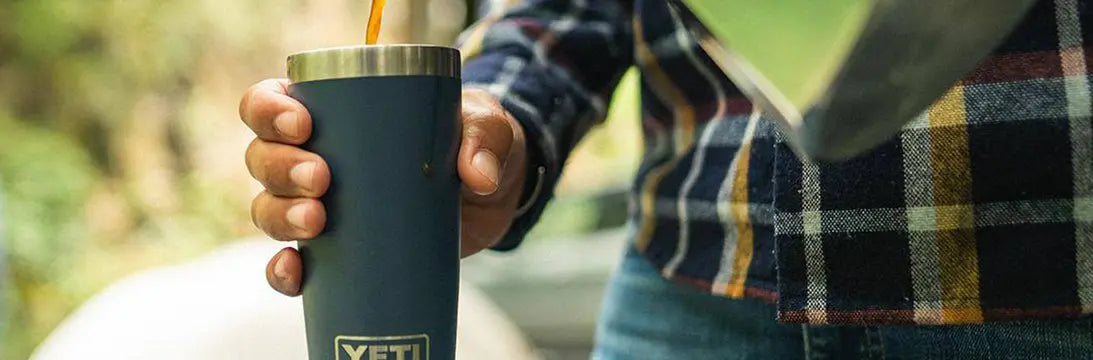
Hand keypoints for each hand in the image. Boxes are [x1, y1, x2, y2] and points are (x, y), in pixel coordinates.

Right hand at [240, 80, 527, 295]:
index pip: (272, 102)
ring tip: (317, 222)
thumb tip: (478, 176)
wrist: (493, 197)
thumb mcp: (486, 127)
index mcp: (331, 110)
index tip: (302, 125)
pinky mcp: (338, 251)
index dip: (269, 110)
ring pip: (270, 210)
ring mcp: (320, 207)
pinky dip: (283, 272)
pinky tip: (295, 273)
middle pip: (264, 158)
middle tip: (322, 179)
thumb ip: (486, 138)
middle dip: (281, 169)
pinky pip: (293, 265)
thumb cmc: (472, 142)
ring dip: (281, 216)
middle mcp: (312, 156)